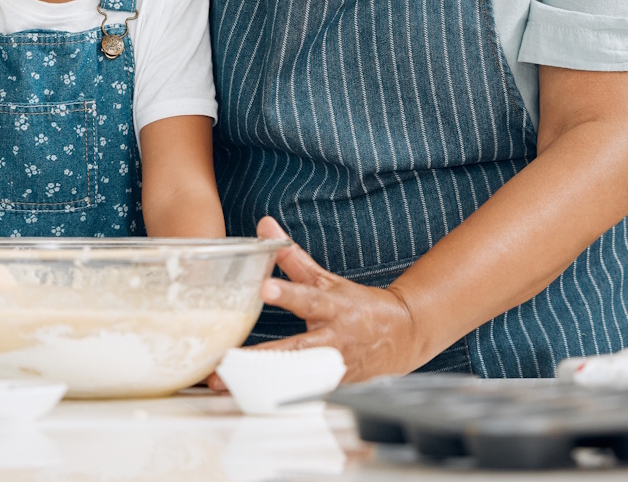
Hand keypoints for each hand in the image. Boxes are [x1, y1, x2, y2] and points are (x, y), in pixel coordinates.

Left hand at [209, 217, 428, 387]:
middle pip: (295, 348)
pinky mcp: (332, 386)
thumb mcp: (326, 279)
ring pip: (295, 378)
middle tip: (228, 361)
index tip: (264, 288)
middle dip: (260, 356)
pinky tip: (251, 401)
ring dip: (261, 383)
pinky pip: (301, 394)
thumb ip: (292, 257)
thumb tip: (265, 225)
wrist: (401, 335)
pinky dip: (278, 398)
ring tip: (226, 384)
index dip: (287, 293)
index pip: (308, 297)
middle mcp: (332, 339)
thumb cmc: (356, 306)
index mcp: (332, 307)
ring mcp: (332, 367)